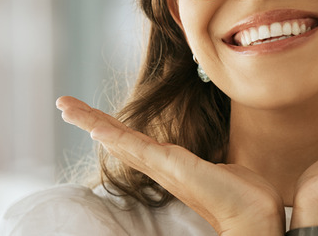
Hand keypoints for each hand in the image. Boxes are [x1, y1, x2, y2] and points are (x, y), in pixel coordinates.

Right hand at [56, 96, 284, 235]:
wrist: (254, 214)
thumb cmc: (243, 196)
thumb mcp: (223, 167)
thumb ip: (213, 161)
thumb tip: (218, 161)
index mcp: (170, 164)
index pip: (132, 140)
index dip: (109, 126)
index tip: (90, 115)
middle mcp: (161, 166)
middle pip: (116, 138)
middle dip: (89, 119)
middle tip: (63, 104)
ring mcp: (164, 167)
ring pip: (119, 140)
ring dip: (91, 122)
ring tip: (66, 107)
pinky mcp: (172, 167)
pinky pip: (137, 148)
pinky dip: (115, 137)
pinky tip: (96, 128)